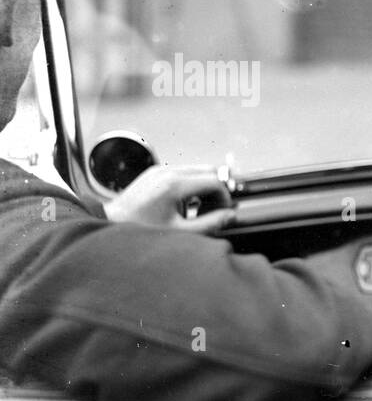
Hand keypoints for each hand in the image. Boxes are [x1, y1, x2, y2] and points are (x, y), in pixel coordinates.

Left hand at [102, 164, 234, 232]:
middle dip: (217, 190)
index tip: (224, 210)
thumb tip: (230, 216)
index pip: (215, 181)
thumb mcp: (180, 231)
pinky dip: (191, 185)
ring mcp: (160, 170)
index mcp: (174, 185)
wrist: (111, 222)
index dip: (225, 197)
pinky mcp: (155, 172)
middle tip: (216, 208)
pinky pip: (182, 173)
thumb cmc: (140, 229)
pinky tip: (185, 204)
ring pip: (197, 170)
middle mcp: (167, 172)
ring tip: (198, 209)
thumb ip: (210, 224)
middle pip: (209, 170)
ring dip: (204, 187)